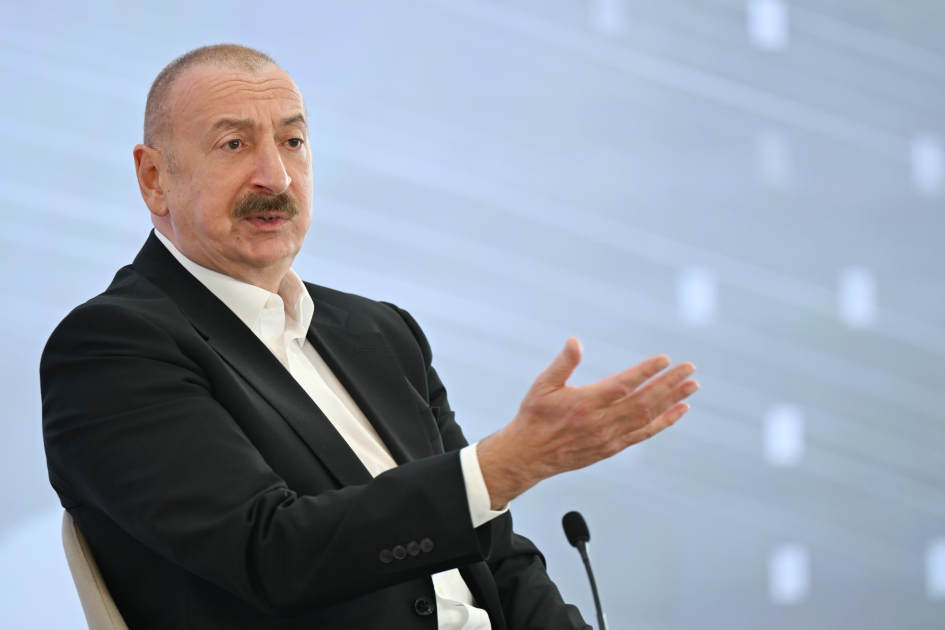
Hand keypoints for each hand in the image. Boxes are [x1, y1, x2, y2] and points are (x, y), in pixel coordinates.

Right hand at [477, 338, 697, 508]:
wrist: (529, 455)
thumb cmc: (534, 416)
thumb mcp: (542, 385)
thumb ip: (563, 363)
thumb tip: (575, 341)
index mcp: (585, 403)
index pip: (622, 384)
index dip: (645, 372)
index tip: (664, 359)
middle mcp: (601, 422)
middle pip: (643, 400)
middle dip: (669, 383)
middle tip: (689, 368)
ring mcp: (609, 437)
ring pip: (648, 417)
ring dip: (672, 400)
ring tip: (692, 386)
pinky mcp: (612, 448)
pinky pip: (644, 434)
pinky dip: (664, 422)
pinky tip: (679, 410)